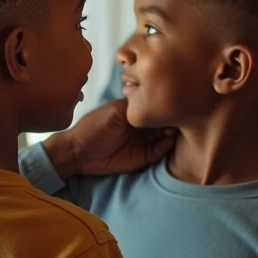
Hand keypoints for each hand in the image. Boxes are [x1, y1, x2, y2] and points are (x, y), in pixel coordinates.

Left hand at [43, 100, 176, 180]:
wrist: (80, 153)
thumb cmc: (94, 127)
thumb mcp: (114, 111)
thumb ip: (135, 105)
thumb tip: (156, 102)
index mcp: (135, 110)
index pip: (155, 106)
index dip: (164, 104)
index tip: (174, 103)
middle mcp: (143, 124)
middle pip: (165, 119)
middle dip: (173, 118)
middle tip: (178, 118)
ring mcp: (146, 140)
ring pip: (167, 134)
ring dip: (174, 132)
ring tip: (175, 129)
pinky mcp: (145, 156)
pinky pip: (162, 150)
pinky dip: (168, 146)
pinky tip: (169, 140)